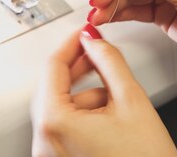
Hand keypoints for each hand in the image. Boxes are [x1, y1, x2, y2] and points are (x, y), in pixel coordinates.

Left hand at [31, 24, 176, 156]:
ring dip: (85, 95)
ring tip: (114, 98)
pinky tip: (108, 118)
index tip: (83, 32)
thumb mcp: (132, 100)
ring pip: (61, 108)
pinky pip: (64, 128)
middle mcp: (45, 144)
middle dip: (79, 70)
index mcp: (55, 124)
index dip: (71, 44)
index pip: (53, 68)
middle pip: (54, 88)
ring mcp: (50, 156)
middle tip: (96, 52)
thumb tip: (94, 40)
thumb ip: (110, 61)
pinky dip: (83, 116)